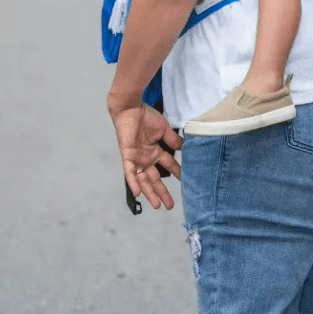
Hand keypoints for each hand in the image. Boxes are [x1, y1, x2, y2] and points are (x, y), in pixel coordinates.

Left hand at [109, 94, 183, 211]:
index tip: (185, 182)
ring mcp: (137, 158)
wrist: (131, 108)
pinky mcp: (128, 156)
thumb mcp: (163, 129)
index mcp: (155, 151)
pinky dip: (134, 182)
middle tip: (170, 205)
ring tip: (158, 205)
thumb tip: (184, 148)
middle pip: (155, 179)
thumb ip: (172, 140)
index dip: (176, 173)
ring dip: (150, 193)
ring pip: (144, 180)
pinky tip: (139, 193)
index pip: (168, 165)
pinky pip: (130, 173)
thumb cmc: (146, 116)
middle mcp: (146, 157)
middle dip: (162, 192)